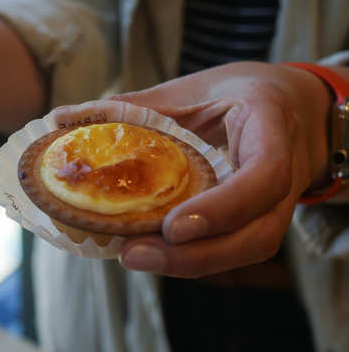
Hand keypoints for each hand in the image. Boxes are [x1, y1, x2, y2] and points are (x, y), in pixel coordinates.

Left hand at [57, 62, 332, 276]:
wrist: (291, 104)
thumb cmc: (236, 91)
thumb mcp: (190, 88)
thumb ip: (134, 106)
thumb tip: (60, 118)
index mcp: (272, 126)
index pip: (264, 175)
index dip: (222, 207)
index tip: (171, 226)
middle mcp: (287, 172)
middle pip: (257, 234)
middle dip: (196, 255)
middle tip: (133, 255)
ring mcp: (280, 202)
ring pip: (249, 248)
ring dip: (191, 263)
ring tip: (134, 257)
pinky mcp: (262, 218)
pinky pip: (235, 245)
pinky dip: (195, 254)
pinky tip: (152, 251)